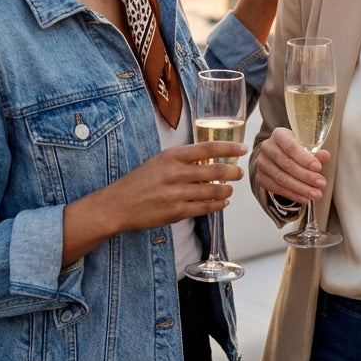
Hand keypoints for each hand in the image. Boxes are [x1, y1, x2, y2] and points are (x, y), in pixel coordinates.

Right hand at [62, 141, 245, 263]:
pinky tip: (222, 203)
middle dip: (232, 172)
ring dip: (226, 190)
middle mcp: (176, 173)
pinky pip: (205, 208)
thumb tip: (209, 159)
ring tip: (230, 190)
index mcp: (172, 155)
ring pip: (213, 191)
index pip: (208, 148)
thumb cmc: (140, 181)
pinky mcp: (177, 212)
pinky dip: (217, 205)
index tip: (242, 149)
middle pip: (215, 171)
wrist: (119, 204)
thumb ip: (183, 160)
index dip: (229, 148)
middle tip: (240, 173)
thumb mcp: (160, 161)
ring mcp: (177, 193)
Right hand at [252, 126, 330, 203]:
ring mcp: (262, 163)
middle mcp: (267, 147)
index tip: (318, 168)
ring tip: (315, 194)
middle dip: (306, 176)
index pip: (290, 146)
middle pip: (286, 163)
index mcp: (279, 134)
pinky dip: (292, 195)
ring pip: (281, 178)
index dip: (304, 158)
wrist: (279, 154)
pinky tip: (305, 198)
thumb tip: (325, 156)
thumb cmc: (296, 150)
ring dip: (301, 188)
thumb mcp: (307, 147)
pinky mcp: (261, 177)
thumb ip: (316, 152)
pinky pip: (276, 188)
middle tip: (321, 184)